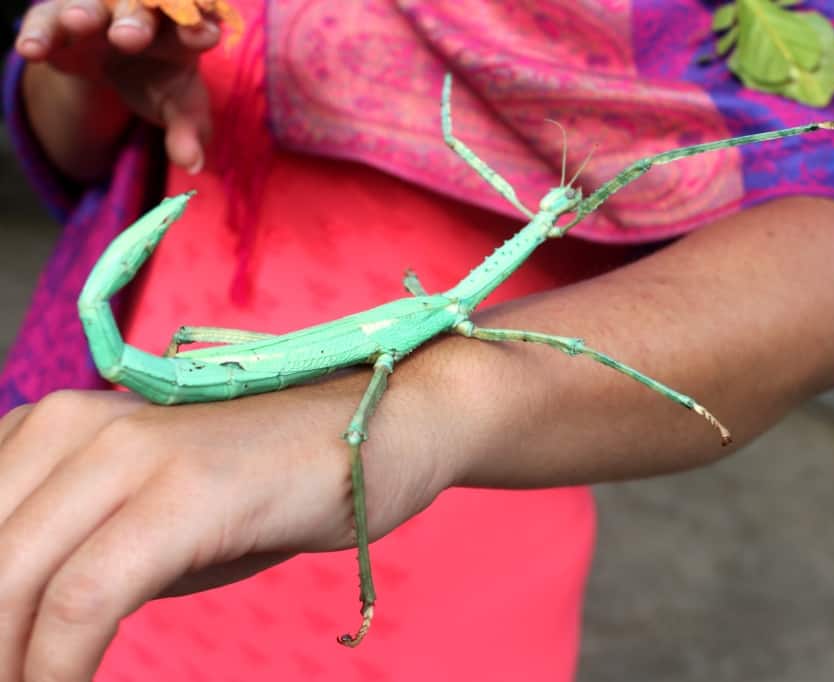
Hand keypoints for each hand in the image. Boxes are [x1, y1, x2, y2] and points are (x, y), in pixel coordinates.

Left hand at [0, 375, 451, 680]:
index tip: (0, 666)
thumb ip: (74, 558)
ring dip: (9, 665)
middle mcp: (73, 424)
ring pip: (11, 580)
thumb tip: (19, 631)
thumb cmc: (267, 485)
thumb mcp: (149, 521)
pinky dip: (57, 668)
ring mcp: (129, 450)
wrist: (382, 431)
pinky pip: (85, 598)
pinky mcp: (184, 488)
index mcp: (52, 427)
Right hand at [15, 0, 221, 172]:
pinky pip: (46, 20)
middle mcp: (141, 15)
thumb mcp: (178, 110)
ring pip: (92, 6)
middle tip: (129, 38)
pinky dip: (39, 32)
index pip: (194, 26)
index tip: (202, 36)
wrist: (117, 64)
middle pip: (142, 10)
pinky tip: (31, 50)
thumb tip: (192, 165)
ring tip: (77, 23)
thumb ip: (188, 133)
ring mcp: (98, 11)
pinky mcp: (58, 18)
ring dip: (84, 12)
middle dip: (136, 21)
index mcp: (180, 36)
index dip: (198, 29)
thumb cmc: (159, 83)